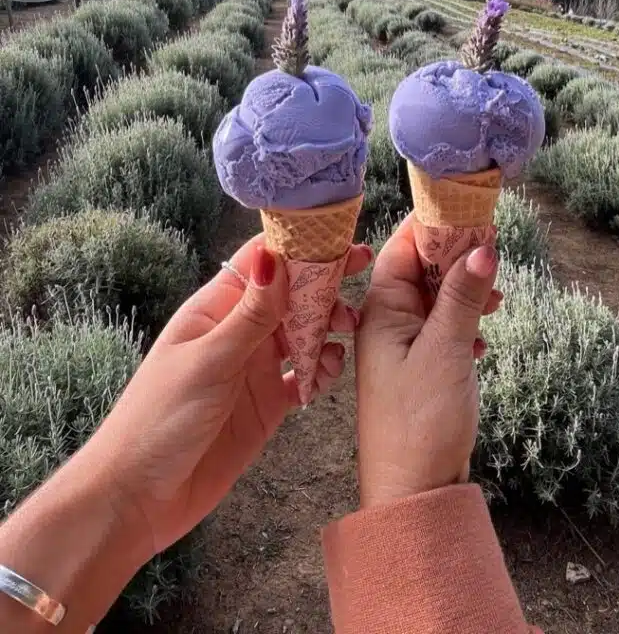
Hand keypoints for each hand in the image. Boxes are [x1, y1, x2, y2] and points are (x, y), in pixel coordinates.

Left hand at [84, 235, 370, 560]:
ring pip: (304, 333)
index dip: (301, 249)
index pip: (263, 263)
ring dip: (327, 332)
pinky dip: (321, 371)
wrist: (140, 496)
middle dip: (325, 291)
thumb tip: (275, 256)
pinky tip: (325, 376)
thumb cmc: (159, 419)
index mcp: (215, 309)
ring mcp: (254, 367)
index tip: (342, 243)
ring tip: (342, 340)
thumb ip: (251, 314)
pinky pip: (305, 375)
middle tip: (356, 292)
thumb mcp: (210, 360)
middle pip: (291, 296)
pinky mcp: (267, 402)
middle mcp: (238, 331)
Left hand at [355, 215, 499, 508]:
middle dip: (457, 258)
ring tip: (498, 298)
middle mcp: (386, 322)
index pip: (404, 248)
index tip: (471, 210)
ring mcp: (402, 346)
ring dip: (465, 292)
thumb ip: (462, 297)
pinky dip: (464, 322)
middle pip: (422, 269)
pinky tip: (484, 334)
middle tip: (495, 251)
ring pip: (436, 299)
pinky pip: (442, 327)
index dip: (435, 226)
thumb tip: (483, 247)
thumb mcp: (445, 351)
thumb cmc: (418, 423)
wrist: (413, 493)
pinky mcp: (419, 368)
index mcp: (379, 311)